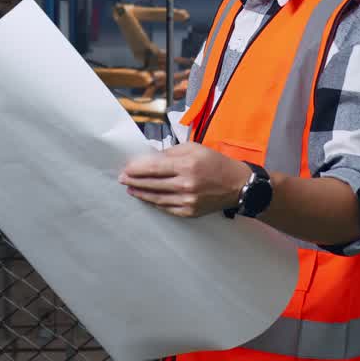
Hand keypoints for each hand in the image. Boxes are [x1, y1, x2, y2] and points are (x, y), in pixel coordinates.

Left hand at [119, 142, 252, 217]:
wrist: (237, 185)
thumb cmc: (215, 163)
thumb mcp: (194, 148)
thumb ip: (171, 153)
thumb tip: (151, 159)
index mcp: (187, 165)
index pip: (154, 168)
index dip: (137, 169)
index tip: (126, 169)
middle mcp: (185, 184)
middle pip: (152, 184)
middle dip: (134, 181)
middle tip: (122, 179)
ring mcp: (187, 200)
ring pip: (157, 198)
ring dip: (141, 193)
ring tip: (130, 190)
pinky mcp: (189, 212)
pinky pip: (166, 208)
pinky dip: (155, 203)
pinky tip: (147, 198)